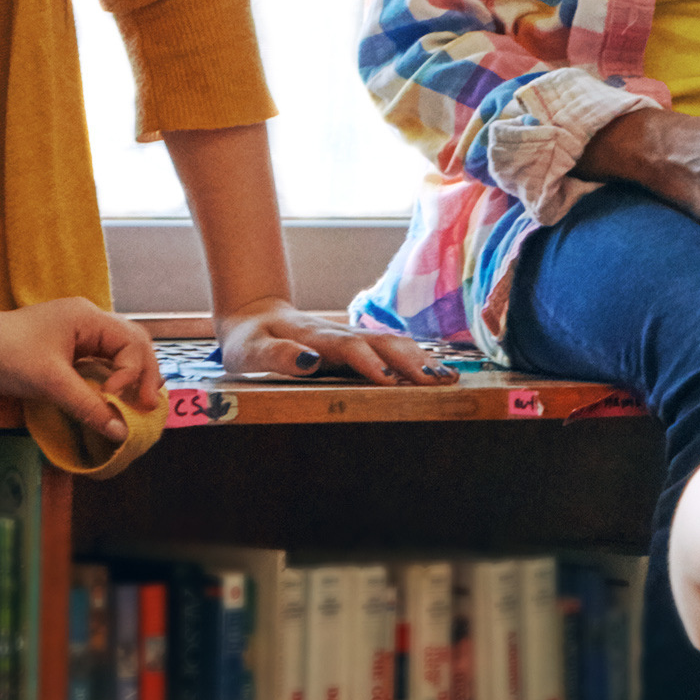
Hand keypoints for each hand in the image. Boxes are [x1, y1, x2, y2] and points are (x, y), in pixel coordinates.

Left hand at [0, 294, 159, 445]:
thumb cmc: (1, 355)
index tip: (114, 398)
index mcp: (88, 318)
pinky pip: (97, 365)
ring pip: (117, 355)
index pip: (133, 342)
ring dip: (128, 380)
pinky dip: (108, 383)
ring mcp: (74, 336)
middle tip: (147, 407)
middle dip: (143, 375)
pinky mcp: (62, 351)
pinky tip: (107, 401)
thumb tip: (120, 432)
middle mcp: (87, 322)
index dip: (133, 373)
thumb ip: (88, 405)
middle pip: (133, 345)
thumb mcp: (48, 382)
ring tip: (133, 407)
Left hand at [216, 297, 455, 384]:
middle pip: (382, 341)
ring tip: (449, 378)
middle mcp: (338, 333)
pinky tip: (436, 372)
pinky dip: (415, 357)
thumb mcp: (250, 351)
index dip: (371, 363)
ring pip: (391, 342)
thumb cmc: (250, 341)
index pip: (348, 347)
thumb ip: (276, 355)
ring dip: (420, 358)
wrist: (254, 317)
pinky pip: (390, 347)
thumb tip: (309, 362)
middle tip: (439, 382)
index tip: (392, 382)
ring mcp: (350, 336)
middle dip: (411, 361)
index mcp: (314, 336)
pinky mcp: (356, 343)